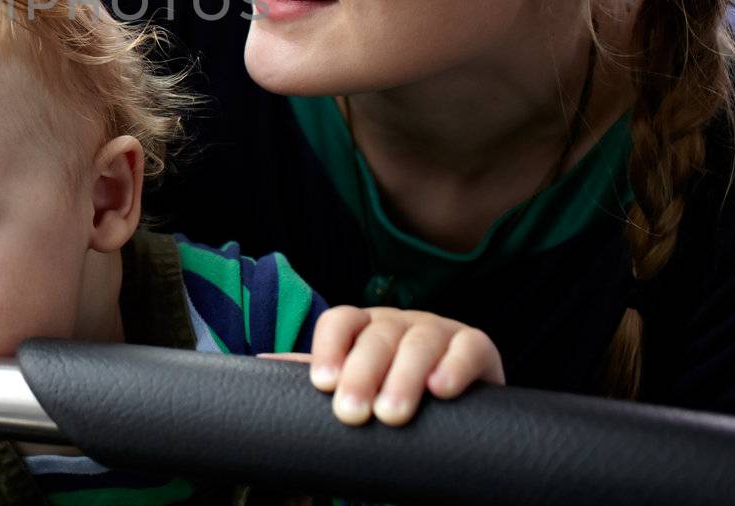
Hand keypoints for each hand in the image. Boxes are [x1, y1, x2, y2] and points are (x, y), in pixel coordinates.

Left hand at [268, 306, 502, 426]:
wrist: (457, 404)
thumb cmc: (392, 390)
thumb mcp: (356, 381)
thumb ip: (320, 373)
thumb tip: (258, 365)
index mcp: (364, 327)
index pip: (340, 321)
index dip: (328, 347)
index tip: (321, 384)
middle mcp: (399, 323)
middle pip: (377, 335)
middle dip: (362, 374)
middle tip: (352, 413)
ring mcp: (439, 330)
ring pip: (419, 342)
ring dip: (404, 377)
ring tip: (391, 414)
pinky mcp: (477, 346)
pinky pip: (469, 347)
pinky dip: (455, 366)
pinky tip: (442, 390)